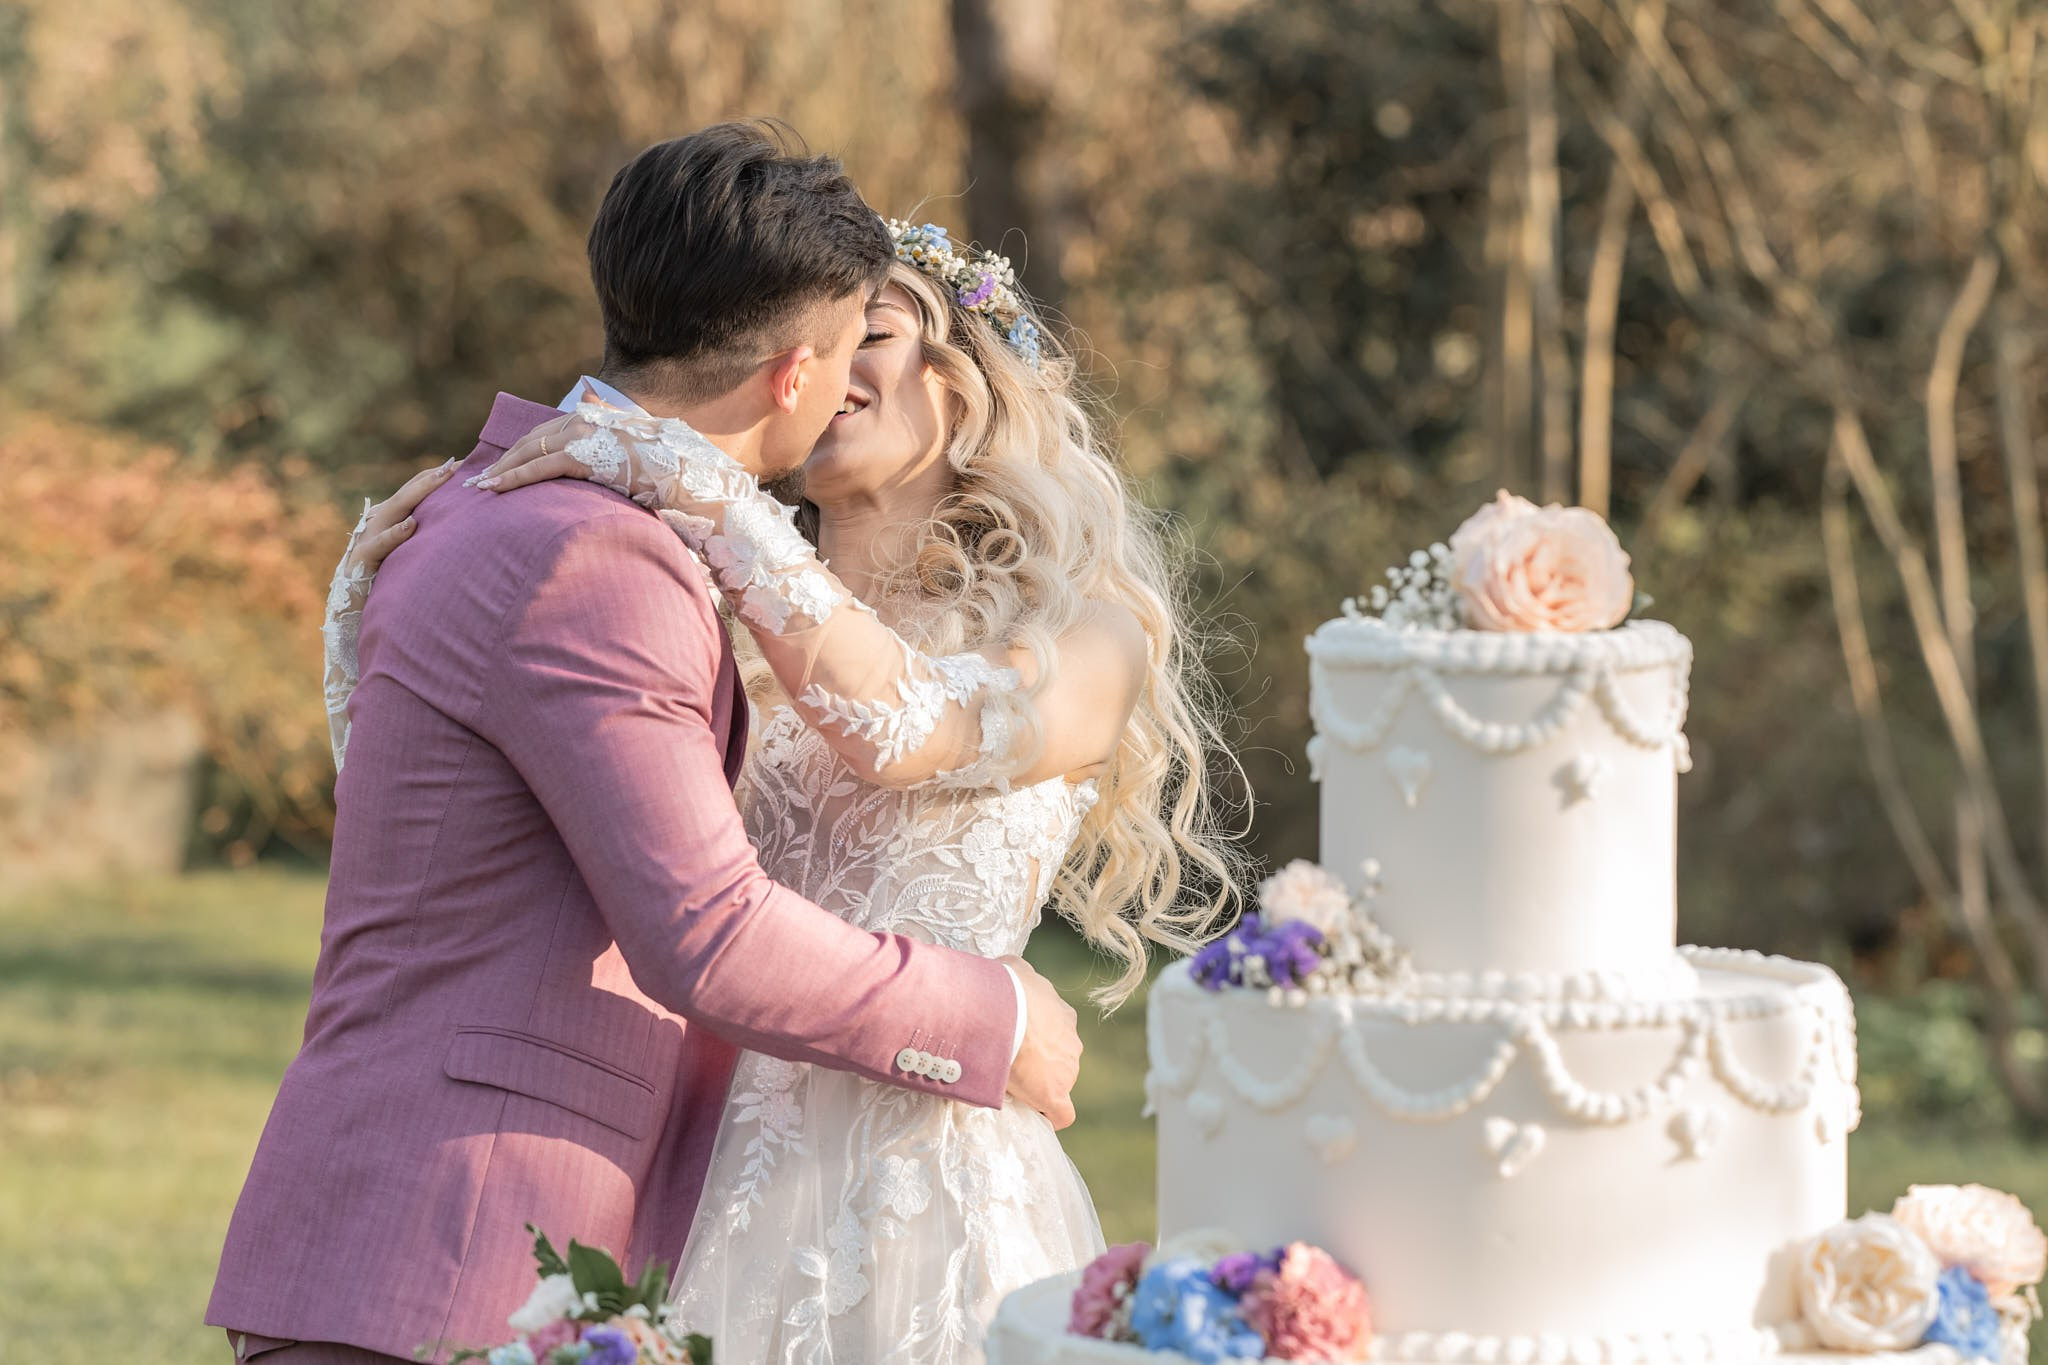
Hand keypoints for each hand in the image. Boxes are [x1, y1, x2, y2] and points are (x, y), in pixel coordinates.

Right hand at [339, 457, 457, 580]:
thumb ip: (424, 538)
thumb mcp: (407, 554)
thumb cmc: (386, 582)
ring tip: (441, 478)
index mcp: (389, 519)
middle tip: (456, 464)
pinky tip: (411, 524)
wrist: (351, 609)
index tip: (461, 465)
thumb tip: (455, 526)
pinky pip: (380, 544)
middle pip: (407, 494)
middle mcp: (378, 522)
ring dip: (419, 492)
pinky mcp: (362, 558)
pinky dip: (396, 533)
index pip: (414, 491)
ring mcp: (368, 537)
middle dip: (432, 477)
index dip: (435, 477)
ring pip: (395, 509)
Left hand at [469, 401, 744, 511]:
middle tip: (477, 477)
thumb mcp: (634, 449)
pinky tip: (496, 488)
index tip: (501, 465)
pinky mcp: (582, 455)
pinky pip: (539, 467)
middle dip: (503, 459)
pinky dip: (514, 478)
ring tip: (480, 487)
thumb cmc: (666, 469)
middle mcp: (584, 419)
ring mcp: (582, 435)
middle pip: (532, 439)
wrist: (687, 474)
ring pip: (529, 451)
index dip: (521, 449)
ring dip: (502, 470)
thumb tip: (595, 433)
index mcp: (594, 417)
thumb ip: (610, 442)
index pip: (547, 432)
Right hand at [1001, 955, 1081, 1129]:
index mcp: (1062, 1016)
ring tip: (1011, 1085)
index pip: (1055, 1033)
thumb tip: (1008, 971)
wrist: (1002, 1011)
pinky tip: (1037, 1117)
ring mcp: (1066, 1069)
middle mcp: (1071, 1042)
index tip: (1019, 1043)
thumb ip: (1018, 973)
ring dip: (1039, 1084)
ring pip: (1058, 1081)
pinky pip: (1061, 1113)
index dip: (1038, 1041)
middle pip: (1059, 1058)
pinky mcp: (1055, 1094)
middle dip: (1039, 1062)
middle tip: (1010, 1063)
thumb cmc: (1005, 988)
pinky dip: (1050, 1115)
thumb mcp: (1013, 969)